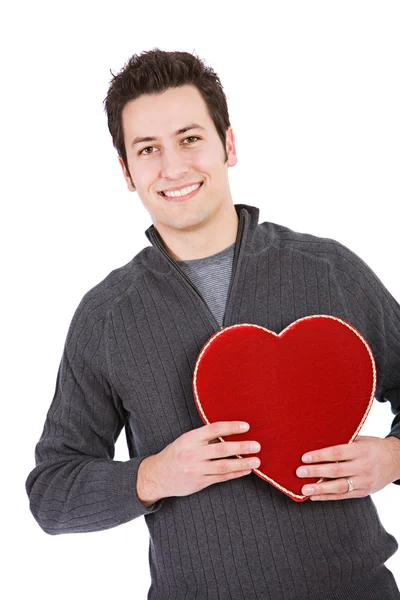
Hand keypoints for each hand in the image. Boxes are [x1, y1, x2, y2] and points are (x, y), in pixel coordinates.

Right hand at [137, 421, 260, 504]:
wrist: (157, 476)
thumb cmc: (175, 454)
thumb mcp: (186, 440)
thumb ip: (204, 437)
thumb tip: (230, 432)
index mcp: (189, 438)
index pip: (213, 429)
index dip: (231, 427)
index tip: (246, 427)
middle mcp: (192, 454)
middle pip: (221, 449)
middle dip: (241, 447)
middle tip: (257, 445)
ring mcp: (195, 470)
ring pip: (223, 466)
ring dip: (242, 463)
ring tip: (256, 461)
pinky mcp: (199, 483)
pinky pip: (221, 478)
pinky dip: (235, 474)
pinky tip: (246, 470)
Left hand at [296, 435, 399, 500]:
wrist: (396, 461)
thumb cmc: (372, 447)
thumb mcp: (361, 440)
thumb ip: (343, 441)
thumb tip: (318, 440)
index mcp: (361, 450)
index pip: (337, 453)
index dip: (320, 456)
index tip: (304, 457)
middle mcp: (363, 467)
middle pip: (336, 471)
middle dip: (316, 472)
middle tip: (299, 472)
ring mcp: (364, 482)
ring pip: (339, 487)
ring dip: (320, 489)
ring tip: (304, 489)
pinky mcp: (363, 492)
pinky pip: (343, 496)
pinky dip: (328, 497)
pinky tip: (314, 497)